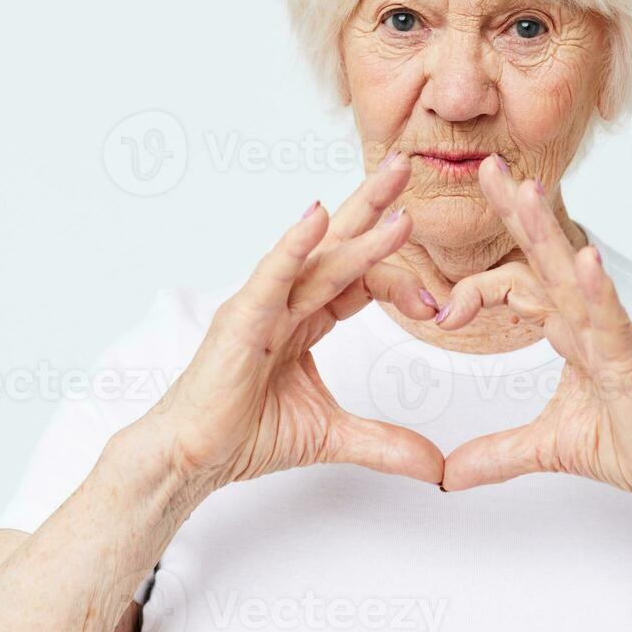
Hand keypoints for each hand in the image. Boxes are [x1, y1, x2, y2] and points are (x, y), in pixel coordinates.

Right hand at [151, 155, 444, 495]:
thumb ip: (384, 443)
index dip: (398, 282)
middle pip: (339, 244)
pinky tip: (317, 217)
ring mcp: (262, 304)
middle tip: (409, 164)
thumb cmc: (243, 435)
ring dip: (359, 224)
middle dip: (375, 205)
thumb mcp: (330, 435)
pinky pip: (272, 275)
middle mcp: (285, 300)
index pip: (358, 279)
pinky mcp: (241, 319)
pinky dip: (294, 245)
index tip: (438, 307)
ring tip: (395, 190)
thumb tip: (436, 468)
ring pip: (320, 258)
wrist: (193, 460)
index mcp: (305, 316)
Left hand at [440, 156, 631, 510]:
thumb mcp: (552, 448)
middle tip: (486, 166)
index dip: (477, 291)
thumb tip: (449, 473)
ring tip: (524, 191)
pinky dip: (597, 289)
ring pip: (572, 275)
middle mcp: (589, 323)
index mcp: (571, 332)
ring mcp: (612, 337)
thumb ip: (499, 453)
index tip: (442, 314)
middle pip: (544, 257)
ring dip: (547, 232)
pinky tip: (586, 259)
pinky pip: (611, 318)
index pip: (519, 287)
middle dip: (514, 211)